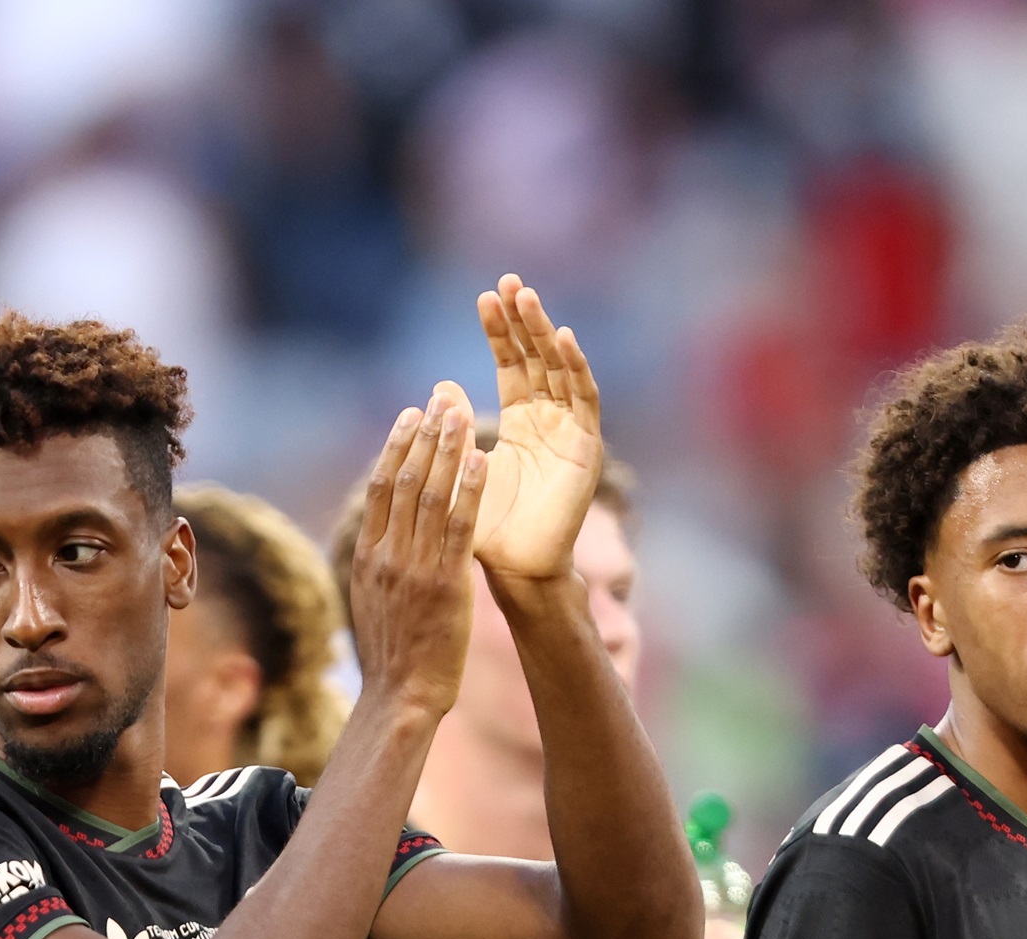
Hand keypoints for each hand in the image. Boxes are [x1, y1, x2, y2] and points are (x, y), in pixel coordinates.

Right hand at [346, 384, 488, 722]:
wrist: (401, 696)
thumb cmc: (394, 654)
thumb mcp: (374, 601)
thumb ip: (379, 564)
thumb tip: (382, 535)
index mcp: (368, 557)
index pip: (381, 488)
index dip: (397, 446)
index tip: (410, 416)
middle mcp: (388, 555)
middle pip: (405, 480)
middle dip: (424, 436)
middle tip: (441, 399)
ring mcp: (415, 568)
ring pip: (431, 495)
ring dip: (448, 449)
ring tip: (462, 413)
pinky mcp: (446, 584)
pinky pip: (459, 527)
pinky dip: (470, 490)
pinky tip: (483, 460)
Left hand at [468, 275, 603, 585]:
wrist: (516, 569)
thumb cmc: (487, 528)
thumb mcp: (464, 468)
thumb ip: (456, 428)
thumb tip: (440, 387)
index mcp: (521, 423)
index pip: (511, 364)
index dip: (500, 332)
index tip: (483, 297)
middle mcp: (549, 421)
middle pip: (537, 358)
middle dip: (524, 320)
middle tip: (508, 281)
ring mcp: (570, 431)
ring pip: (560, 369)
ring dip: (545, 332)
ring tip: (527, 297)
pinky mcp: (586, 447)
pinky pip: (584, 399)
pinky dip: (575, 366)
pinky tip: (562, 337)